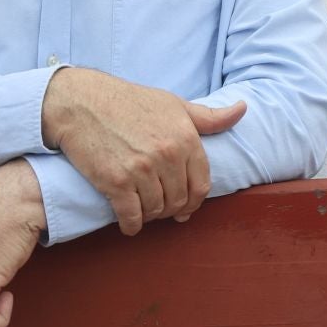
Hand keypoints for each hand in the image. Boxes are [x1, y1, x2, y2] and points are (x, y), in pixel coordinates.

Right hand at [41, 66, 245, 235]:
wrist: (82, 102)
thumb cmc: (130, 102)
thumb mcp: (174, 104)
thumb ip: (209, 116)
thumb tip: (243, 109)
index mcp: (186, 138)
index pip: (202, 185)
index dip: (194, 200)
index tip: (185, 205)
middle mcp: (167, 155)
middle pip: (179, 201)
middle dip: (172, 209)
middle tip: (161, 208)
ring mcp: (141, 170)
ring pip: (156, 211)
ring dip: (151, 215)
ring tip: (144, 208)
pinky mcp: (115, 182)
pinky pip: (132, 217)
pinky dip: (132, 224)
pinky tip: (129, 221)